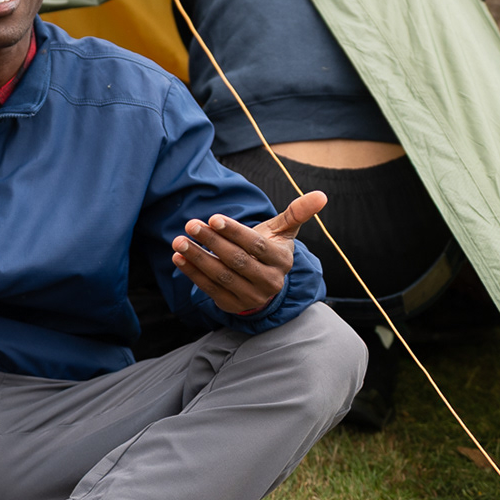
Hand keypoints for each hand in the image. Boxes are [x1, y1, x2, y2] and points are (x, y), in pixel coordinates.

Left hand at [171, 190, 326, 315]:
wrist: (263, 284)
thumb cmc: (269, 249)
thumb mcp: (282, 231)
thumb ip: (297, 213)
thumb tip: (321, 195)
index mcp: (281, 260)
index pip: (256, 246)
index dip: (235, 232)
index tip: (213, 218)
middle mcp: (269, 281)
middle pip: (237, 261)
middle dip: (212, 242)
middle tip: (191, 224)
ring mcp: (250, 296)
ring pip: (222, 276)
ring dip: (198, 258)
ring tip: (179, 241)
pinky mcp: (232, 304)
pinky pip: (210, 288)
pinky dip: (192, 273)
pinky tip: (178, 258)